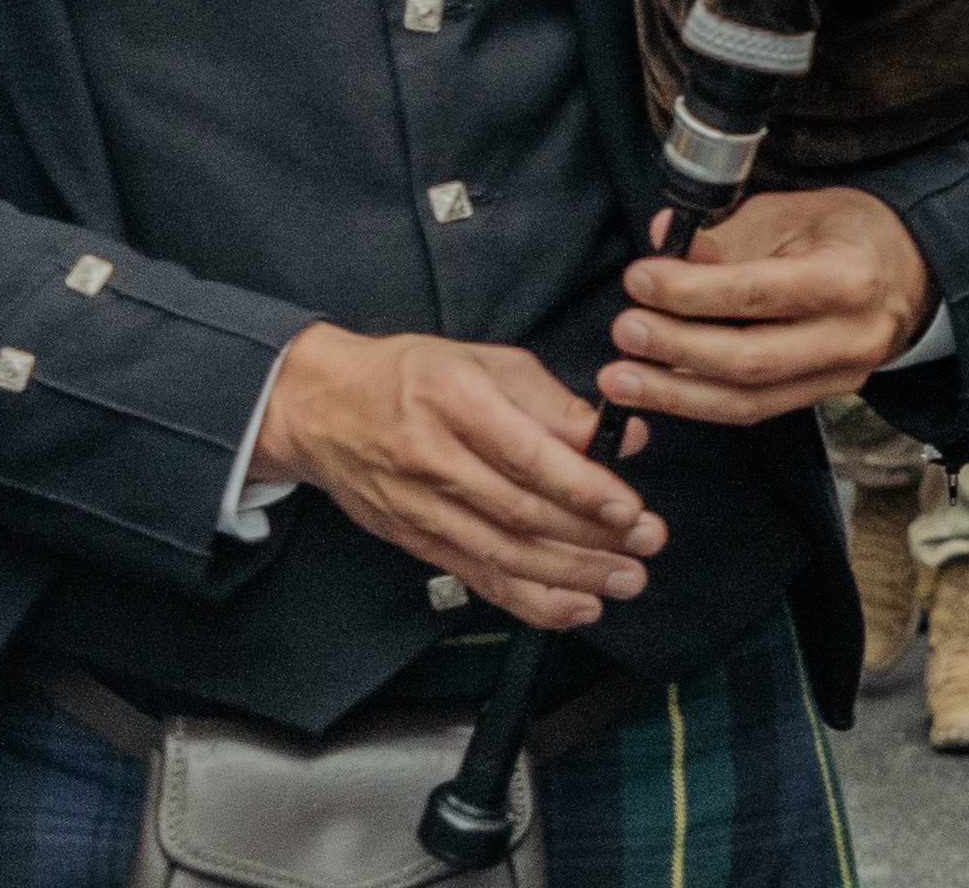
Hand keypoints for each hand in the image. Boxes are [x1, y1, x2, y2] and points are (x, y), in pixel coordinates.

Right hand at [254, 323, 662, 630]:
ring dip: (571, 575)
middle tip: (646, 545)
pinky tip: (575, 606)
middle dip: (591, 537)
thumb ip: (555, 402)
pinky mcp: (417, 542)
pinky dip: (530, 600)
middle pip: (520, 513)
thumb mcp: (487, 362)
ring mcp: (421, 509)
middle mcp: (434, 461)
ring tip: (625, 580)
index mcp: (454, 402)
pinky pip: (478, 579)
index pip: (525, 455)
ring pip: (503, 554)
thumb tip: (618, 436)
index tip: (628, 505)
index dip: (581, 487)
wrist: (322, 410)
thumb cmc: (412, 376)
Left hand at [604, 189, 935, 428]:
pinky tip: (659, 390)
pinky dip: (699, 403)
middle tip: (625, 330)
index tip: (641, 278)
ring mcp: (839, 377)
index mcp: (849, 278)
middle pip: (750, 359)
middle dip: (676, 348)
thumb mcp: (794, 212)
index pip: (758, 293)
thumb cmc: (849, 232)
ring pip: (747, 401)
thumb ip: (729, 234)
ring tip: (621, 380)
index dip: (691, 291)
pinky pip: (753, 411)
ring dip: (675, 393)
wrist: (911, 270)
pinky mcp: (821, 398)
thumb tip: (665, 243)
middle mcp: (849, 338)